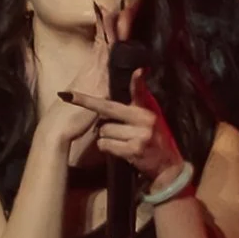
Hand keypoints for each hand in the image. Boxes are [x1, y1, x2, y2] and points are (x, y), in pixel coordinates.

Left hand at [82, 67, 185, 187]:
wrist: (168, 167)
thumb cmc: (156, 139)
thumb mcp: (152, 116)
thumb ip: (141, 98)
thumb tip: (139, 71)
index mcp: (147, 109)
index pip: (138, 91)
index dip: (137, 80)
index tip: (138, 70)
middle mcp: (144, 120)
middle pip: (108, 109)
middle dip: (88, 104)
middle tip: (70, 97)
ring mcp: (139, 135)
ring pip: (104, 130)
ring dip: (104, 136)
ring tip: (117, 140)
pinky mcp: (133, 151)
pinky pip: (105, 145)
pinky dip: (106, 148)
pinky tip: (117, 150)